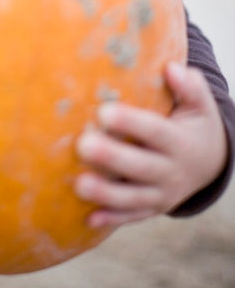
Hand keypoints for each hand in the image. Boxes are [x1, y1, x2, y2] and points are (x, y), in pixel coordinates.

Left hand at [74, 61, 227, 228]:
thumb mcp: (199, 105)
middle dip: (112, 158)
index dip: (131, 123)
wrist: (209, 163)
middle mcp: (172, 171)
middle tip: (82, 145)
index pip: (155, 132)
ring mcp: (161, 194)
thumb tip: (172, 67)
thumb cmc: (193, 122)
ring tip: (78, 185)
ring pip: (133, 197)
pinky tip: (88, 219)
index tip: (103, 111)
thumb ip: (189, 87)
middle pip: (141, 167)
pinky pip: (131, 216)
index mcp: (181, 142)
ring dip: (106, 194)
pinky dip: (112, 218)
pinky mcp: (150, 209)